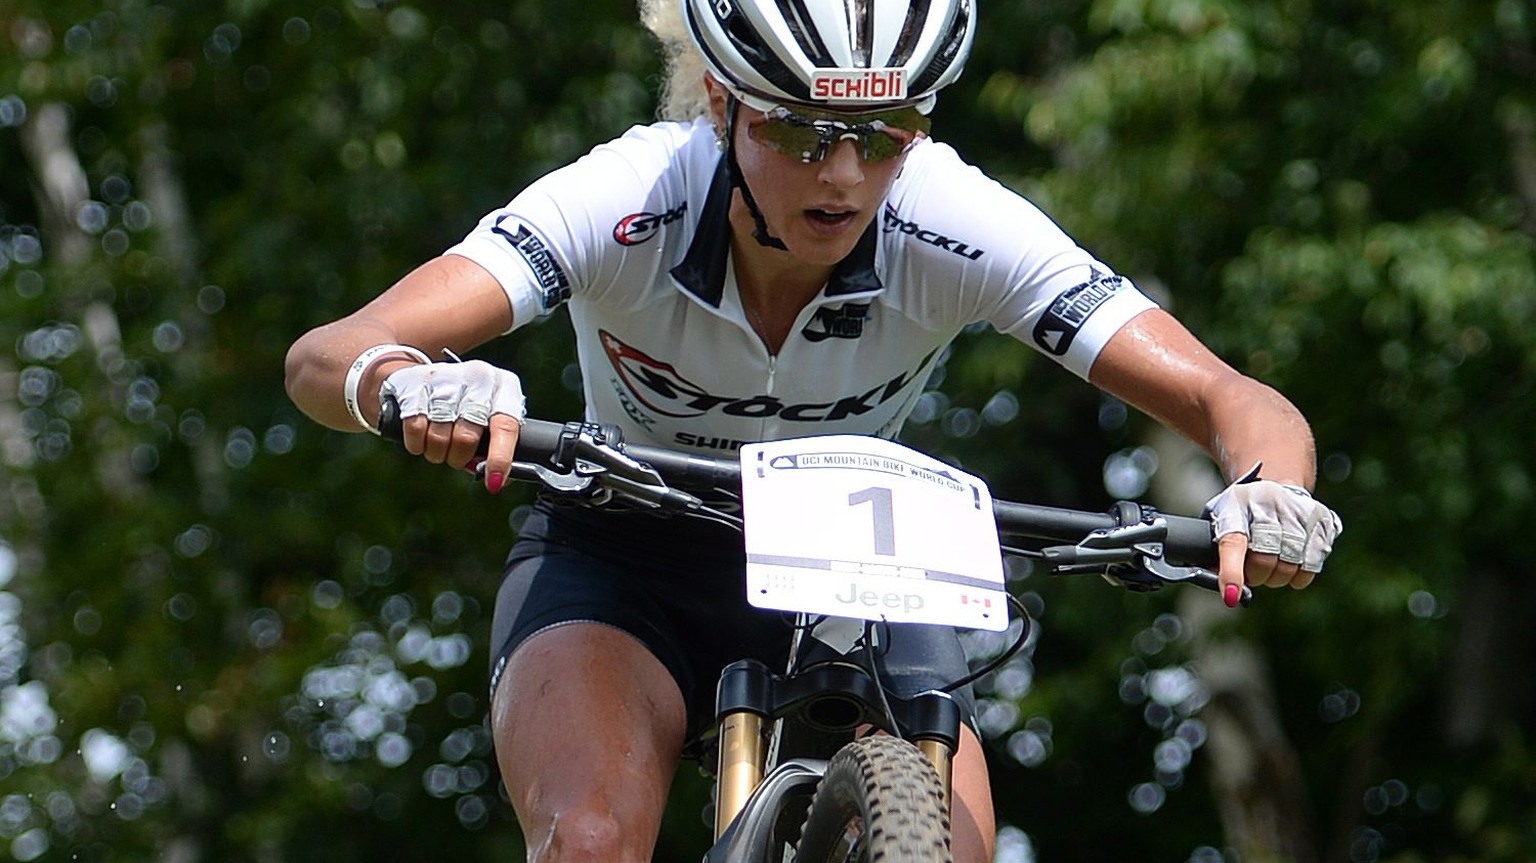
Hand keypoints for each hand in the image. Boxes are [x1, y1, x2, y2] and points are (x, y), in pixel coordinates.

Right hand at [380, 359, 525, 491]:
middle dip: (459, 458)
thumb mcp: (489, 417)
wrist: (426, 374)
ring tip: (439, 447)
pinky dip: (417, 445)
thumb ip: (496, 448)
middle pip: (467, 437)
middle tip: (457, 458)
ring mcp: (445, 379)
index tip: (493, 482)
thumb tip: (496, 481)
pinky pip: (415, 429)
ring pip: (439, 437)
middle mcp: (477, 378)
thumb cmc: (467, 406)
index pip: (506, 426)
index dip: (500, 458)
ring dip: (437, 454)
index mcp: (504, 386)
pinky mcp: (414, 383)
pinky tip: (421, 440)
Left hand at [1204, 468, 1342, 606]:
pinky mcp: (1323, 520)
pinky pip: (1311, 566)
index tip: (1232, 596)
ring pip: (1289, 566)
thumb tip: (1227, 591)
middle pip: (1265, 560)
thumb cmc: (1241, 513)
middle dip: (1256, 576)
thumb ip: (1214, 555)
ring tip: (1271, 565)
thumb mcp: (1219, 523)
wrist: (1273, 483)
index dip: (1232, 571)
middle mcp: (1269, 503)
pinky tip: (1290, 563)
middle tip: (1252, 573)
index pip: (1233, 542)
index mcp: (1237, 505)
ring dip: (1277, 577)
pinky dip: (1298, 575)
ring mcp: (1299, 510)